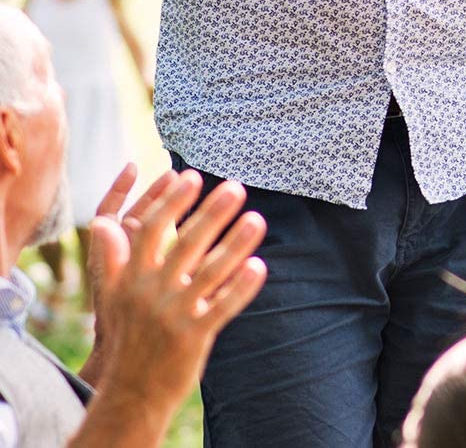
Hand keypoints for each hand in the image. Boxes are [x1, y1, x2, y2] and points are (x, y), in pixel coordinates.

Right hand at [87, 170, 266, 417]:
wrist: (132, 394)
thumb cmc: (127, 336)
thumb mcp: (112, 298)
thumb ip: (112, 259)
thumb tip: (102, 222)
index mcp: (132, 279)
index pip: (150, 231)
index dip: (170, 202)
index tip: (190, 176)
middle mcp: (151, 293)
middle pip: (186, 244)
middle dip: (212, 213)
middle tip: (237, 186)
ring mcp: (173, 316)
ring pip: (211, 272)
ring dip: (236, 244)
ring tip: (257, 220)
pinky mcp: (194, 337)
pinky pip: (222, 306)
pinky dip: (241, 286)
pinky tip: (259, 265)